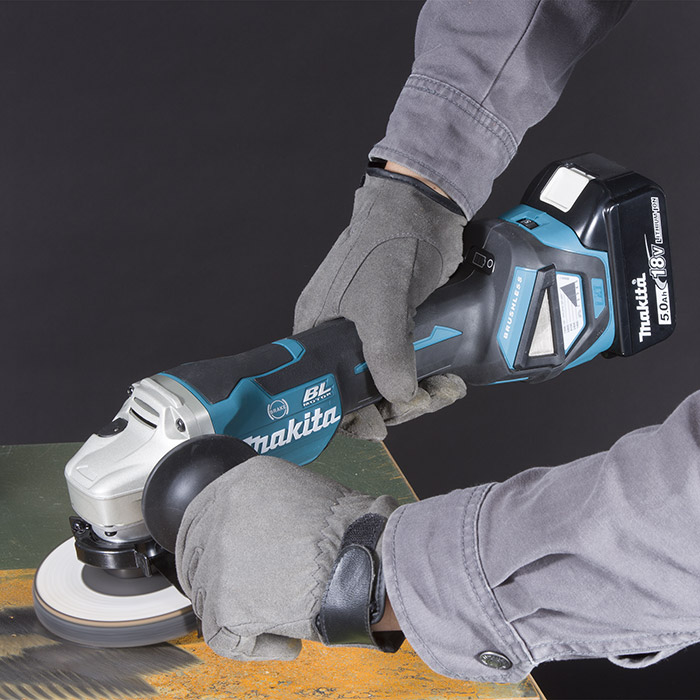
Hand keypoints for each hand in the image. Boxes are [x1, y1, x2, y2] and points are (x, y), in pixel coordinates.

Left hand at [175, 456, 403, 659]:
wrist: (366, 559)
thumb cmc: (347, 531)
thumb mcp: (295, 490)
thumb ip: (260, 505)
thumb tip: (248, 531)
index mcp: (239, 484)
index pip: (196, 517)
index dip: (204, 546)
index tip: (213, 562)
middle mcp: (221, 515)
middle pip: (194, 558)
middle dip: (215, 583)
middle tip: (243, 597)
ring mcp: (220, 559)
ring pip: (207, 599)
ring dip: (239, 613)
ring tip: (279, 614)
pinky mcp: (226, 603)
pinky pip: (222, 636)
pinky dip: (253, 646)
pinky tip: (283, 639)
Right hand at [294, 162, 466, 440]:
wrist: (425, 208)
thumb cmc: (387, 242)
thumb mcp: (382, 301)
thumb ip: (386, 351)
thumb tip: (399, 397)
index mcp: (319, 329)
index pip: (321, 389)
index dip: (347, 413)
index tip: (376, 426)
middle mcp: (343, 335)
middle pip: (361, 391)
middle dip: (394, 405)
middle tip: (421, 403)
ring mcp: (374, 333)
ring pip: (390, 382)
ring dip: (418, 395)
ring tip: (444, 390)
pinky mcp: (403, 328)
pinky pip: (412, 366)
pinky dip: (430, 379)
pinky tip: (449, 380)